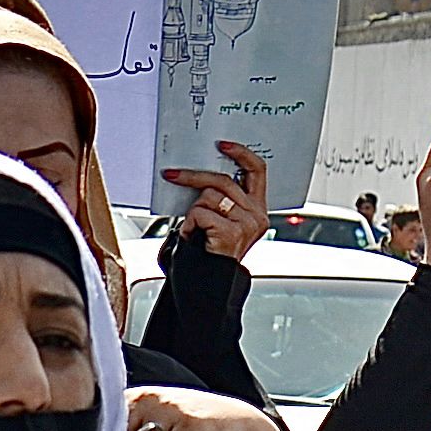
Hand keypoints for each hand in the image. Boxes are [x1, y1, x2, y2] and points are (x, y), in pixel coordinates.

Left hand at [158, 139, 268, 261]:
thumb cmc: (212, 254)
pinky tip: (193, 237)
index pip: (257, 170)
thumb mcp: (224, 221)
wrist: (209, 285)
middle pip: (223, 180)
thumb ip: (224, 199)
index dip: (241, 153)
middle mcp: (256, 216)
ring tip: (195, 229)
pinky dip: (190, 224)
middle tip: (173, 175)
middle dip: (193, 176)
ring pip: (209, 196)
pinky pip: (201, 213)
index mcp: (257, 209)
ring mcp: (246, 224)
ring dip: (194, 211)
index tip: (223, 145)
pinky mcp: (231, 232)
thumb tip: (204, 176)